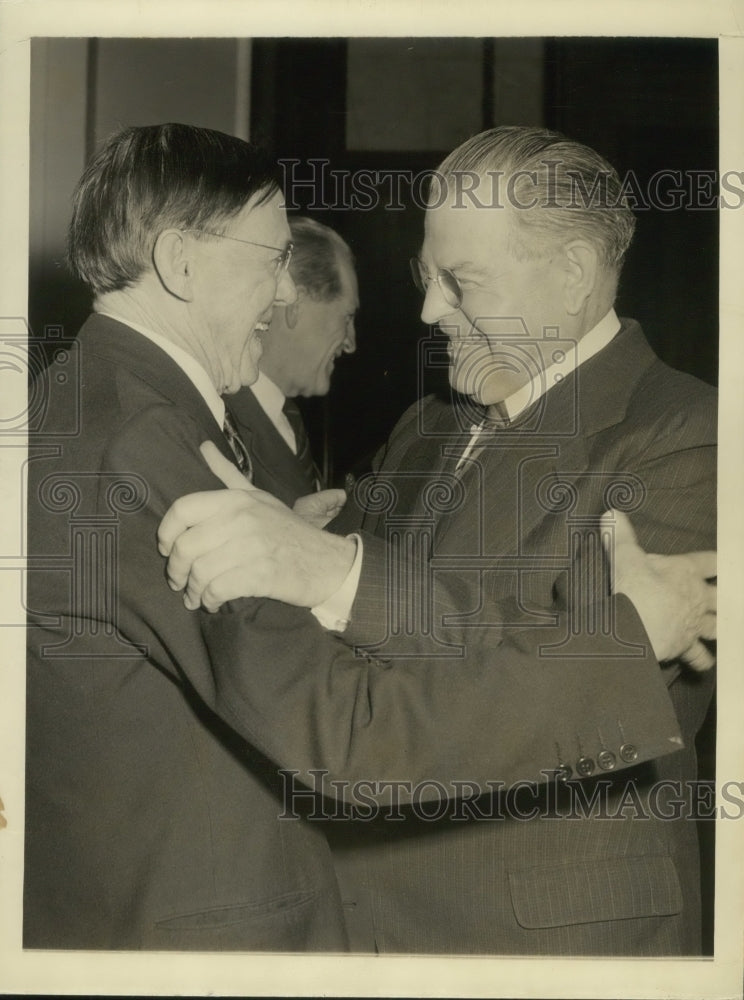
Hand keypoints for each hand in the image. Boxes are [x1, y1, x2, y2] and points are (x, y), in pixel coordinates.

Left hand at [157, 442, 355, 611]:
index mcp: (237, 499)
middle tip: (179, 582)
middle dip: (176, 571)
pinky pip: (219, 590)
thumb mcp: (259, 497)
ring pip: (200, 572)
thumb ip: (228, 474)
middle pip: (185, 547)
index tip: (167, 548)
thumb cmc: (288, 531)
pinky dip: (210, 600)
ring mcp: (253, 547)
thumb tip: (204, 446)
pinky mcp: (261, 575)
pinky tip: (213, 602)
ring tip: (196, 597)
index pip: (183, 509)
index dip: (166, 532)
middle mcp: (242, 519)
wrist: (328, 562)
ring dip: (193, 590)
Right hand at [601, 509, 715, 669]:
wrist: (629, 629)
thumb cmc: (631, 589)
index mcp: (686, 572)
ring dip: (719, 626)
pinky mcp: (684, 646)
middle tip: (728, 596)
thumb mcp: (623, 556)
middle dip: (728, 596)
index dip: (722, 560)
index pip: (713, 562)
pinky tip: (705, 660)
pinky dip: (703, 659)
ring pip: (718, 626)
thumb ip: (619, 534)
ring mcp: (693, 624)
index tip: (728, 560)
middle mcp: (697, 599)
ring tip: (720, 626)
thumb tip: (611, 513)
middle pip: (724, 596)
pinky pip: (700, 656)